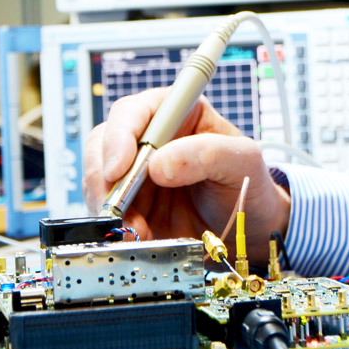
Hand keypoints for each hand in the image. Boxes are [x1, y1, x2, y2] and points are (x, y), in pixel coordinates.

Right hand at [82, 87, 290, 259]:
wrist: (250, 228)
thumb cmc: (248, 183)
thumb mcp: (243, 161)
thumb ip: (209, 154)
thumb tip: (159, 164)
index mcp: (177, 114)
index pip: (134, 111)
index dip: (120, 136)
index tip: (120, 167)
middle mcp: (149, 140)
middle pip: (103, 145)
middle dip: (104, 177)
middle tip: (118, 207)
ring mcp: (136, 174)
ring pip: (99, 180)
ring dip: (111, 208)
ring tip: (137, 229)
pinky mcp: (131, 206)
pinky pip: (108, 212)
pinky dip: (117, 226)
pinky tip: (139, 236)